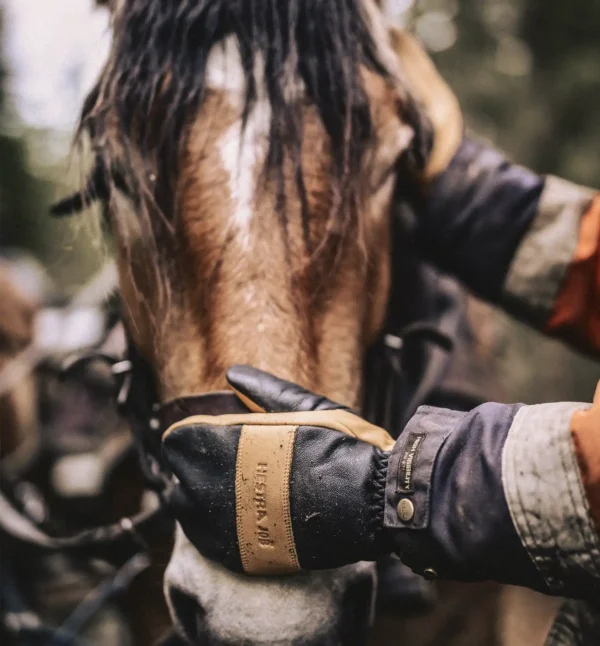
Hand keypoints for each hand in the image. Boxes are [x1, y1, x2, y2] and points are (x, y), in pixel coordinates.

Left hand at [162, 366, 394, 574]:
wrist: (373, 501)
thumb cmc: (342, 447)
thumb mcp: (306, 407)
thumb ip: (264, 390)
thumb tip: (233, 373)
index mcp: (226, 445)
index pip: (177, 441)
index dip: (192, 434)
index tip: (209, 434)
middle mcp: (217, 487)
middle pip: (178, 476)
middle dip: (194, 465)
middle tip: (221, 460)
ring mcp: (228, 526)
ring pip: (186, 511)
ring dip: (199, 496)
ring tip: (229, 487)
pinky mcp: (244, 555)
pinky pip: (207, 543)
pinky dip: (212, 527)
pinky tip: (234, 516)